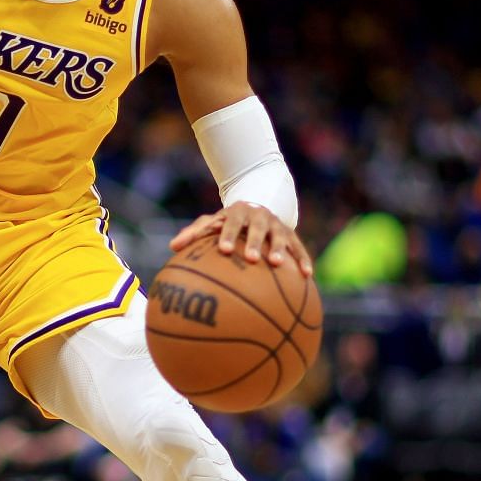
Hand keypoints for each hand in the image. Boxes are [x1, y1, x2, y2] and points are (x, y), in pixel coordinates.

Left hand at [169, 203, 312, 274]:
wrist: (257, 204)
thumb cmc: (228, 222)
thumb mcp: (212, 223)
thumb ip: (194, 233)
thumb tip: (173, 247)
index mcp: (237, 213)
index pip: (231, 222)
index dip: (228, 235)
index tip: (224, 249)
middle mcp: (259, 217)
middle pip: (258, 228)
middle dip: (256, 242)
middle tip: (252, 259)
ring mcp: (276, 225)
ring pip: (281, 236)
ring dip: (281, 249)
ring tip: (279, 264)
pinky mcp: (291, 235)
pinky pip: (299, 248)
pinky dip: (304, 260)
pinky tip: (308, 276)